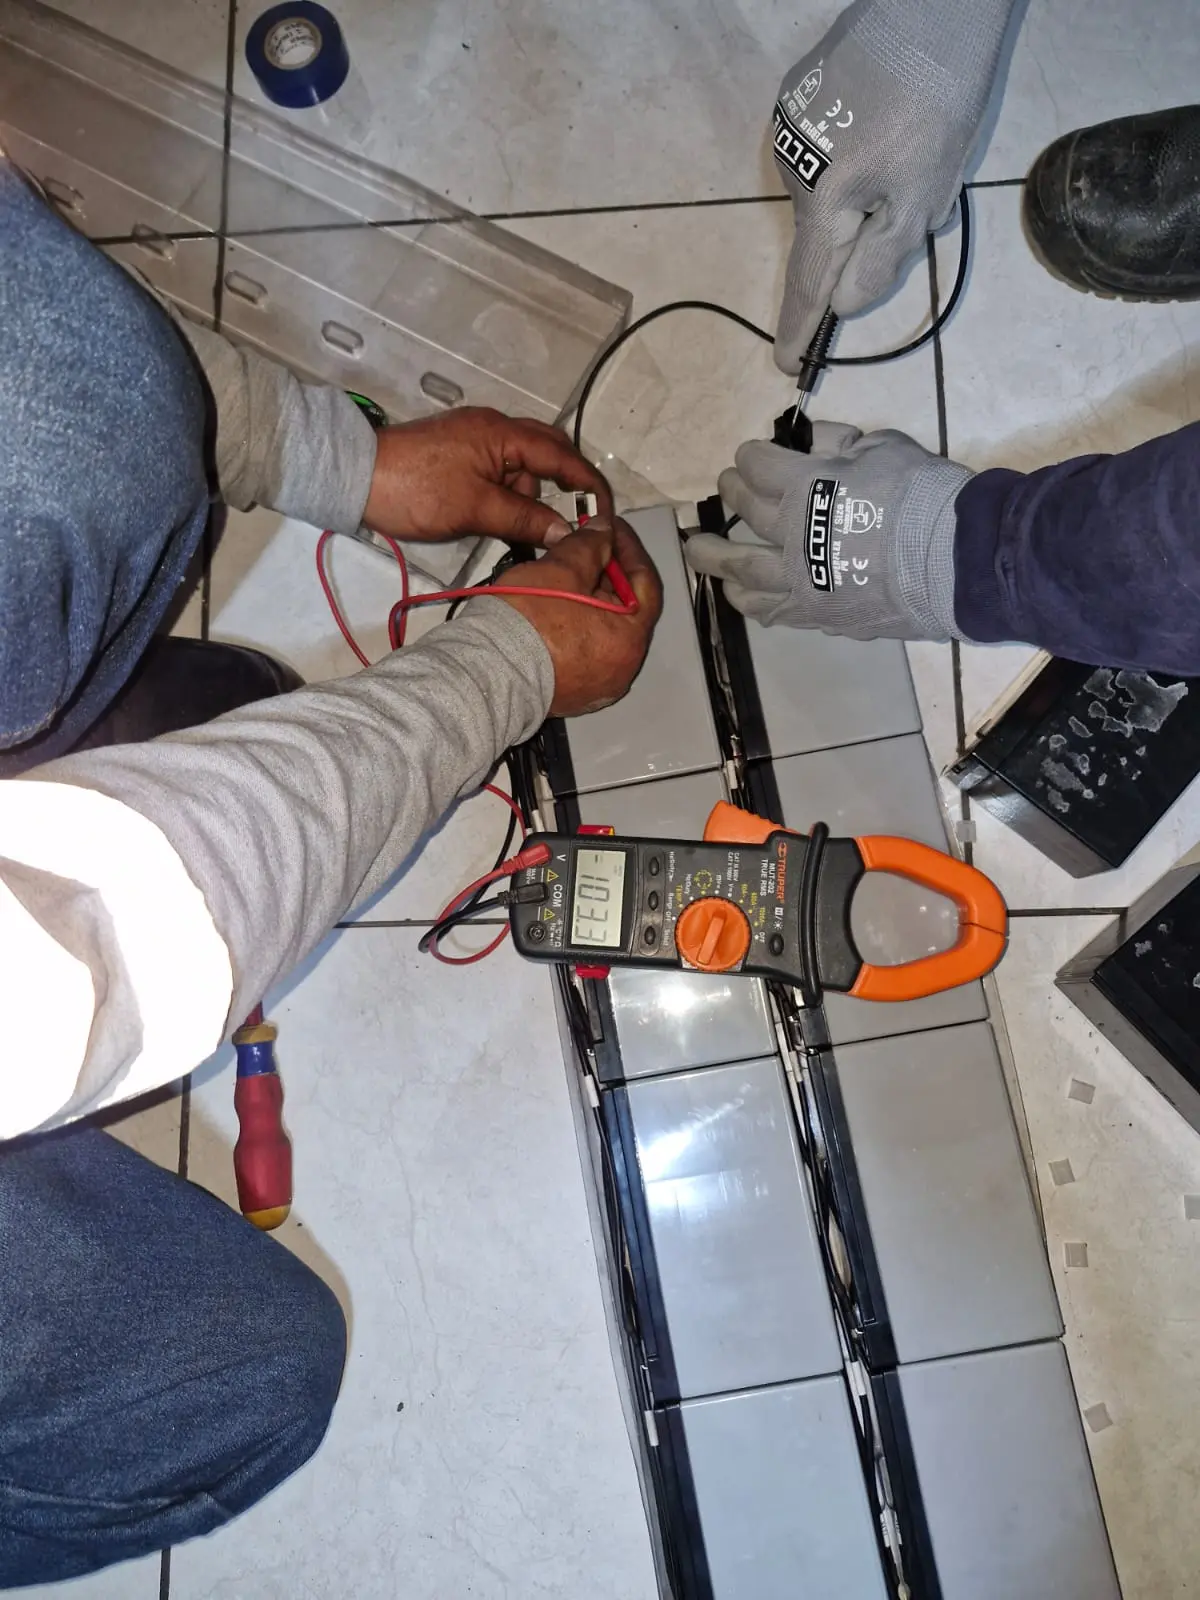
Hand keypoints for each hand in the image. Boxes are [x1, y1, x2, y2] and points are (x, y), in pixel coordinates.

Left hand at [362, 407, 612, 545]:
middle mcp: (496, 429)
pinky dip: (511, 497)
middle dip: (567, 489)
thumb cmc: (416, 491)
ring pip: (524, 468)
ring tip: (530, 534)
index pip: (563, 456)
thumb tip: (568, 532)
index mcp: (504, 434)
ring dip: (534, 498)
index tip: (607, 515)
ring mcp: (477, 440)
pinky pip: (501, 473)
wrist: (355, 477)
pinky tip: (506, 524)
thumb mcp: (476, 510)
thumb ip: (526, 520)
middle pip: (549, 455)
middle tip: (579, 524)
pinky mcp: (461, 455)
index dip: (590, 486)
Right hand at [491, 518, 662, 715]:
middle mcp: (621, 670)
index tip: (611, 529)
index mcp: (630, 640)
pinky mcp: (573, 694)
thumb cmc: (528, 621)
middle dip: (607, 574)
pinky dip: (577, 627)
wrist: (486, 671)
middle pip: (625, 610)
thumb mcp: (563, 568)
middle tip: (588, 546)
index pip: (644, 584)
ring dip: (591, 600)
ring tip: (567, 574)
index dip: (628, 549)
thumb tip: (604, 532)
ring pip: (602, 631)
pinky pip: (583, 652)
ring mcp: (597, 687)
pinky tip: (557, 607)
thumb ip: (590, 545)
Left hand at [685, 423, 971, 641]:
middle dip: (732, 493)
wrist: (954, 562)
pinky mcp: (817, 614)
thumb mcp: (882, 448)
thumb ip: (838, 443)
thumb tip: (811, 441)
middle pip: (745, 511)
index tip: (751, 456)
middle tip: (725, 488)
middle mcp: (790, 535)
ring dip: (716, 559)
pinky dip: (754, 600)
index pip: (757, 465)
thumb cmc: (921, 496)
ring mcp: (799, 581)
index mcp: (804, 486)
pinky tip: (743, 595)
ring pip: (742, 571)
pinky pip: (773, 610)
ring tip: (702, 552)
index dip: (751, 457)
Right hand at [772, 0, 1011, 369]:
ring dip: (866, 189)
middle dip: (866, 233)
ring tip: (915, 146)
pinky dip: (857, 154)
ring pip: (829, 189)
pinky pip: (827, 150)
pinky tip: (892, 120)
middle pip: (826, 232)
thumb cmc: (936, 99)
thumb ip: (883, 256)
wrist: (930, 3)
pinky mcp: (799, 94)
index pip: (810, 285)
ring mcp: (791, 128)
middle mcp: (794, 169)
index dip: (802, 329)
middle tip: (919, 193)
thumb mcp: (926, 191)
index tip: (788, 365)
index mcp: (825, 201)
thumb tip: (843, 304)